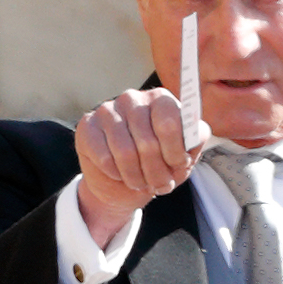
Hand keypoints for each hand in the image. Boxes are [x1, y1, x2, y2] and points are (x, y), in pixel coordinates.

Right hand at [75, 88, 206, 246]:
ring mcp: (108, 109)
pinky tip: (119, 174)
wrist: (125, 184)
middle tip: (159, 184)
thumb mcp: (183, 158)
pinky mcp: (87, 125)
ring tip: (141, 183)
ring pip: (125, 152)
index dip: (175, 152)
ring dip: (137, 177)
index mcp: (161, 100)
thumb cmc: (159, 166)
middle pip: (148, 143)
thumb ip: (194, 141)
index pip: (169, 122)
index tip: (177, 165)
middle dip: (157, 173)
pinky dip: (116, 174)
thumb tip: (195, 133)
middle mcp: (133, 98)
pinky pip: (104, 156)